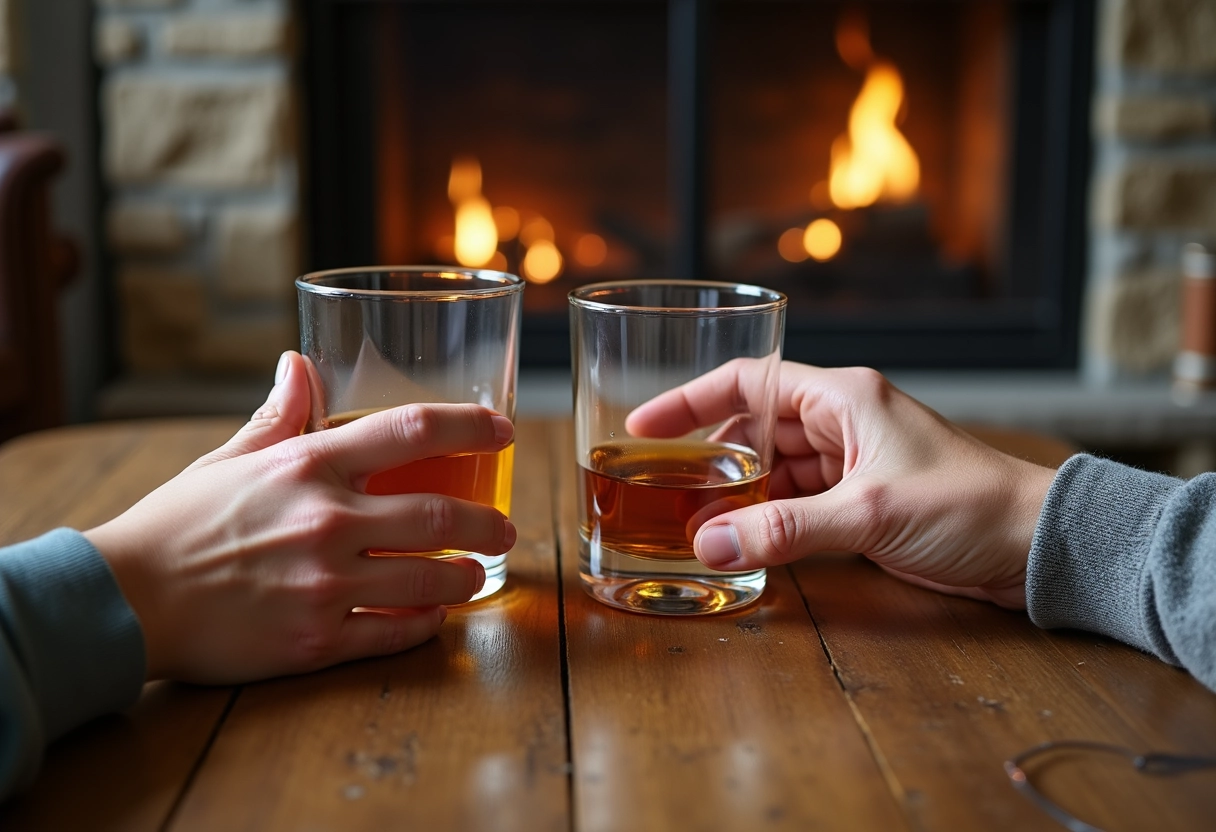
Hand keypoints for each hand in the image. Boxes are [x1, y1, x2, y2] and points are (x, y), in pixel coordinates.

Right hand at [85, 352, 515, 683]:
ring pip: (429, 580)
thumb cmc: (179, 523)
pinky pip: (395, 633)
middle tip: (505, 528)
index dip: (470, 425)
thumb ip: (279, 413)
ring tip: (477, 575)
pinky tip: (434, 616)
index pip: (411, 429)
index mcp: (308, 465)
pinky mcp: (315, 641)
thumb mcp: (229, 458)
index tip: (503, 430)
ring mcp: (324, 585)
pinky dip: (426, 624)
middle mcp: (326, 521)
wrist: (125, 600)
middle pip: (442, 517)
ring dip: (467, 577)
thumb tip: (300, 361)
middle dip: (489, 524)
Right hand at [626, 361, 1056, 608]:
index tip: (643, 424)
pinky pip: (796, 502)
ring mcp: (851, 461)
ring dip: (734, 496)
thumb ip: (786, 529)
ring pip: (772, 471)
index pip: (749, 382)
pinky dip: (766, 519)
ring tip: (687, 523)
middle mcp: (842, 421)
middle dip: (706, 460)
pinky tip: (737, 540)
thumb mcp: (869, 513)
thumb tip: (709, 544)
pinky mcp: (860, 499)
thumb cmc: (968, 505)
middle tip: (657, 488)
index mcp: (843, 397)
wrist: (1034, 545)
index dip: (691, 399)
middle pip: (753, 429)